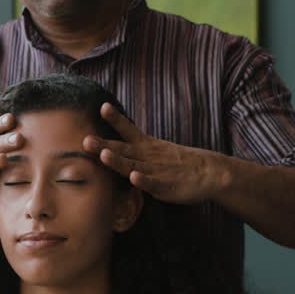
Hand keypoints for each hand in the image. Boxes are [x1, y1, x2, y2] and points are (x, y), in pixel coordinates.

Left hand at [83, 103, 229, 204]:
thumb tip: (110, 145)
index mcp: (145, 146)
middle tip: (85, 140)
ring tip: (105, 154)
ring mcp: (156, 171)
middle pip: (122, 149)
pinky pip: (152, 184)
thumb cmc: (178, 163)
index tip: (102, 106)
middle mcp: (148, 156)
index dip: (116, 119)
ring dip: (119, 160)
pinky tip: (134, 177)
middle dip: (104, 145)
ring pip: (134, 165)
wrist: (209, 173)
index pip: (128, 130)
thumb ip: (134, 147)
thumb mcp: (155, 149)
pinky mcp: (166, 187)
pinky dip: (143, 180)